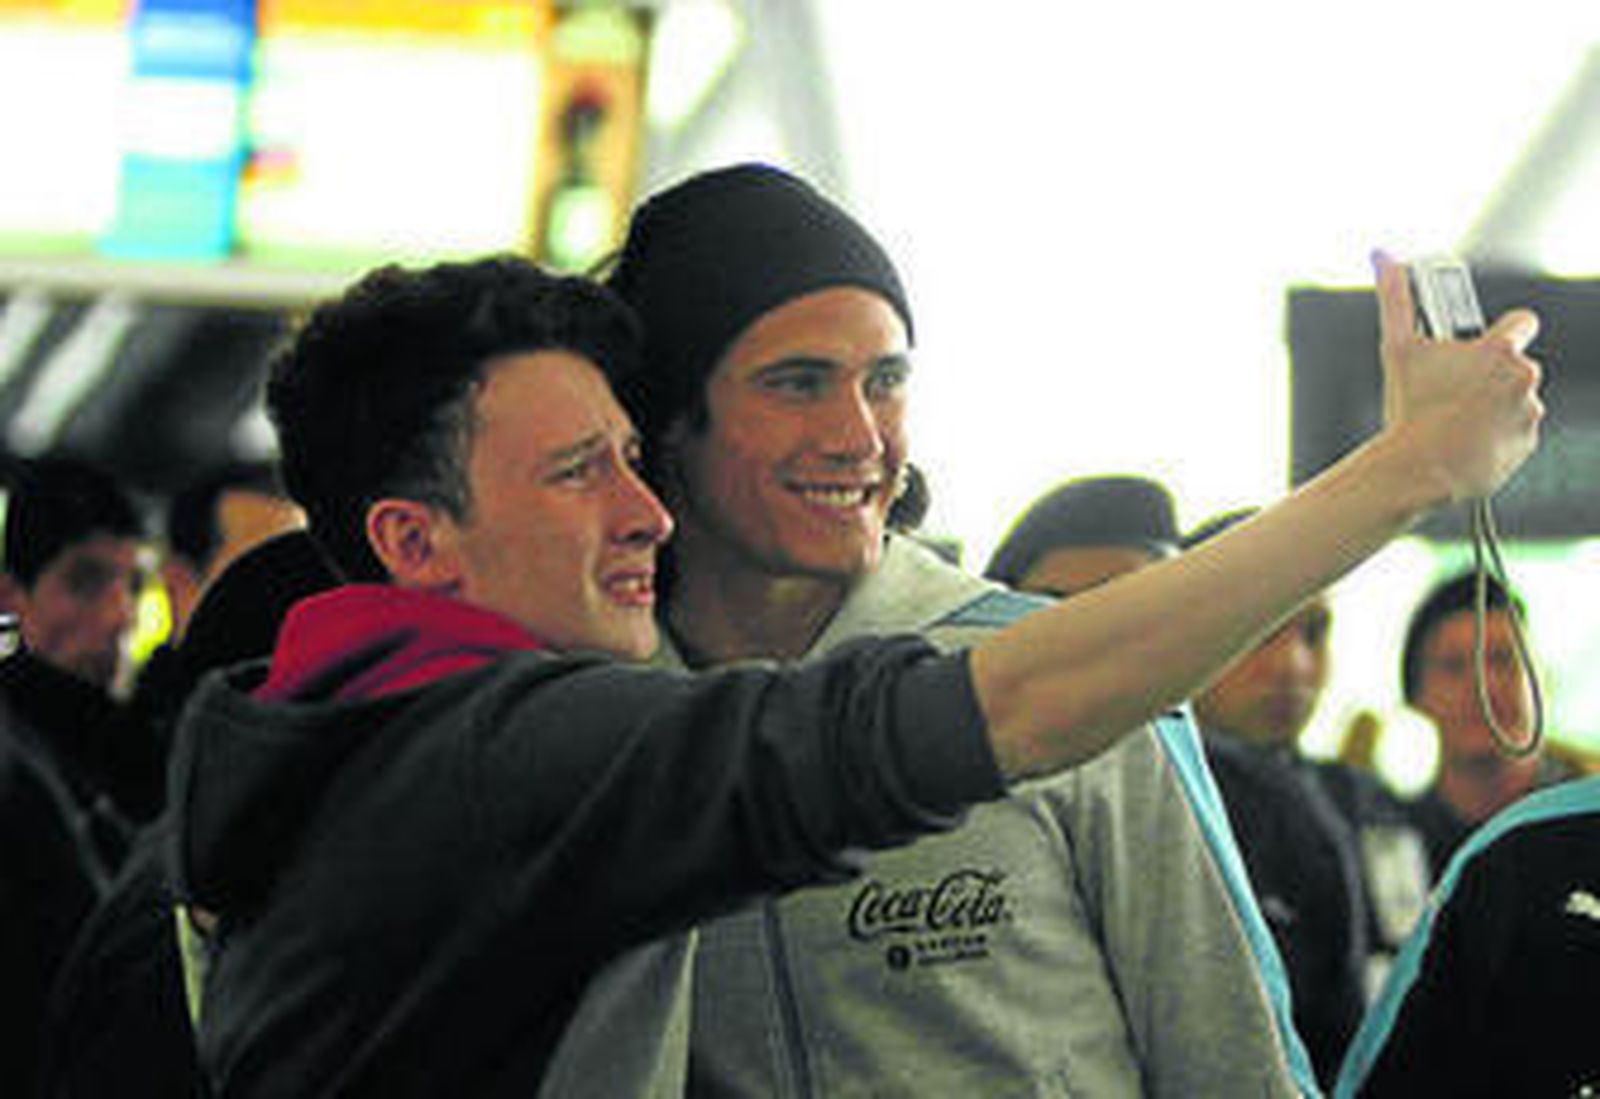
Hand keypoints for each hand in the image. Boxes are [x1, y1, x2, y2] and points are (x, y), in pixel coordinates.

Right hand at [1373, 251, 1544, 502]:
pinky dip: (1496, 435)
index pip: (1522, 323)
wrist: (1418, 471)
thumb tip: (1383, 257)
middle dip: (1488, 375)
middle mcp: (1524, 378)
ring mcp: (1528, 413)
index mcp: (1499, 351)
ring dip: (1493, 405)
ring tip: (1455, 419)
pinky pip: (1515, 432)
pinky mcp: (1526, 444)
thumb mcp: (1397, 349)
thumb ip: (1395, 298)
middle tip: (1451, 389)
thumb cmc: (1409, 409)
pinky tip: (1465, 441)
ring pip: (1515, 399)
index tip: (1482, 346)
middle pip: (1513, 366)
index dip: (1501, 332)